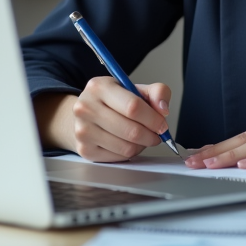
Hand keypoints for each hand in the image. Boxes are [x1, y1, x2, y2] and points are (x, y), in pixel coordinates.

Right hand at [33, 78, 172, 162]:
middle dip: (151, 135)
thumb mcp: (133, 88)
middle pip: (131, 130)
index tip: (162, 124)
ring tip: (142, 137)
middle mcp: (86, 108)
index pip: (133, 107)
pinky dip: (130, 152)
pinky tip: (128, 143)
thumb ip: (156, 92)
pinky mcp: (85, 150)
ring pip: (126, 147)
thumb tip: (163, 109)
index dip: (153, 119)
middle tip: (156, 134)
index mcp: (99, 87)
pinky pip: (119, 157)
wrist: (85, 113)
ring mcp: (83, 130)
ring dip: (142, 145)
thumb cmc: (112, 101)